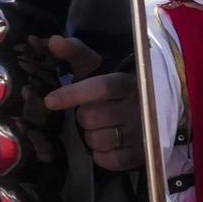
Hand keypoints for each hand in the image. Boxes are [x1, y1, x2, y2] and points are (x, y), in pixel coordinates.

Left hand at [42, 36, 141, 172]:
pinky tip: (105, 145)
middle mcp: (138, 106)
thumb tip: (53, 41)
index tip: (50, 101)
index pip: (100, 87)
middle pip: (91, 117)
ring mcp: (142, 132)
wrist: (153, 110)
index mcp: (127, 82)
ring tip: (98, 128)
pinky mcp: (143, 154)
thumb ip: (75, 53)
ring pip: (97, 139)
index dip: (73, 94)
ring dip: (90, 136)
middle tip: (88, 113)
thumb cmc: (114, 88)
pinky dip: (100, 155)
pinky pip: (109, 160)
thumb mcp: (97, 67)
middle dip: (81, 116)